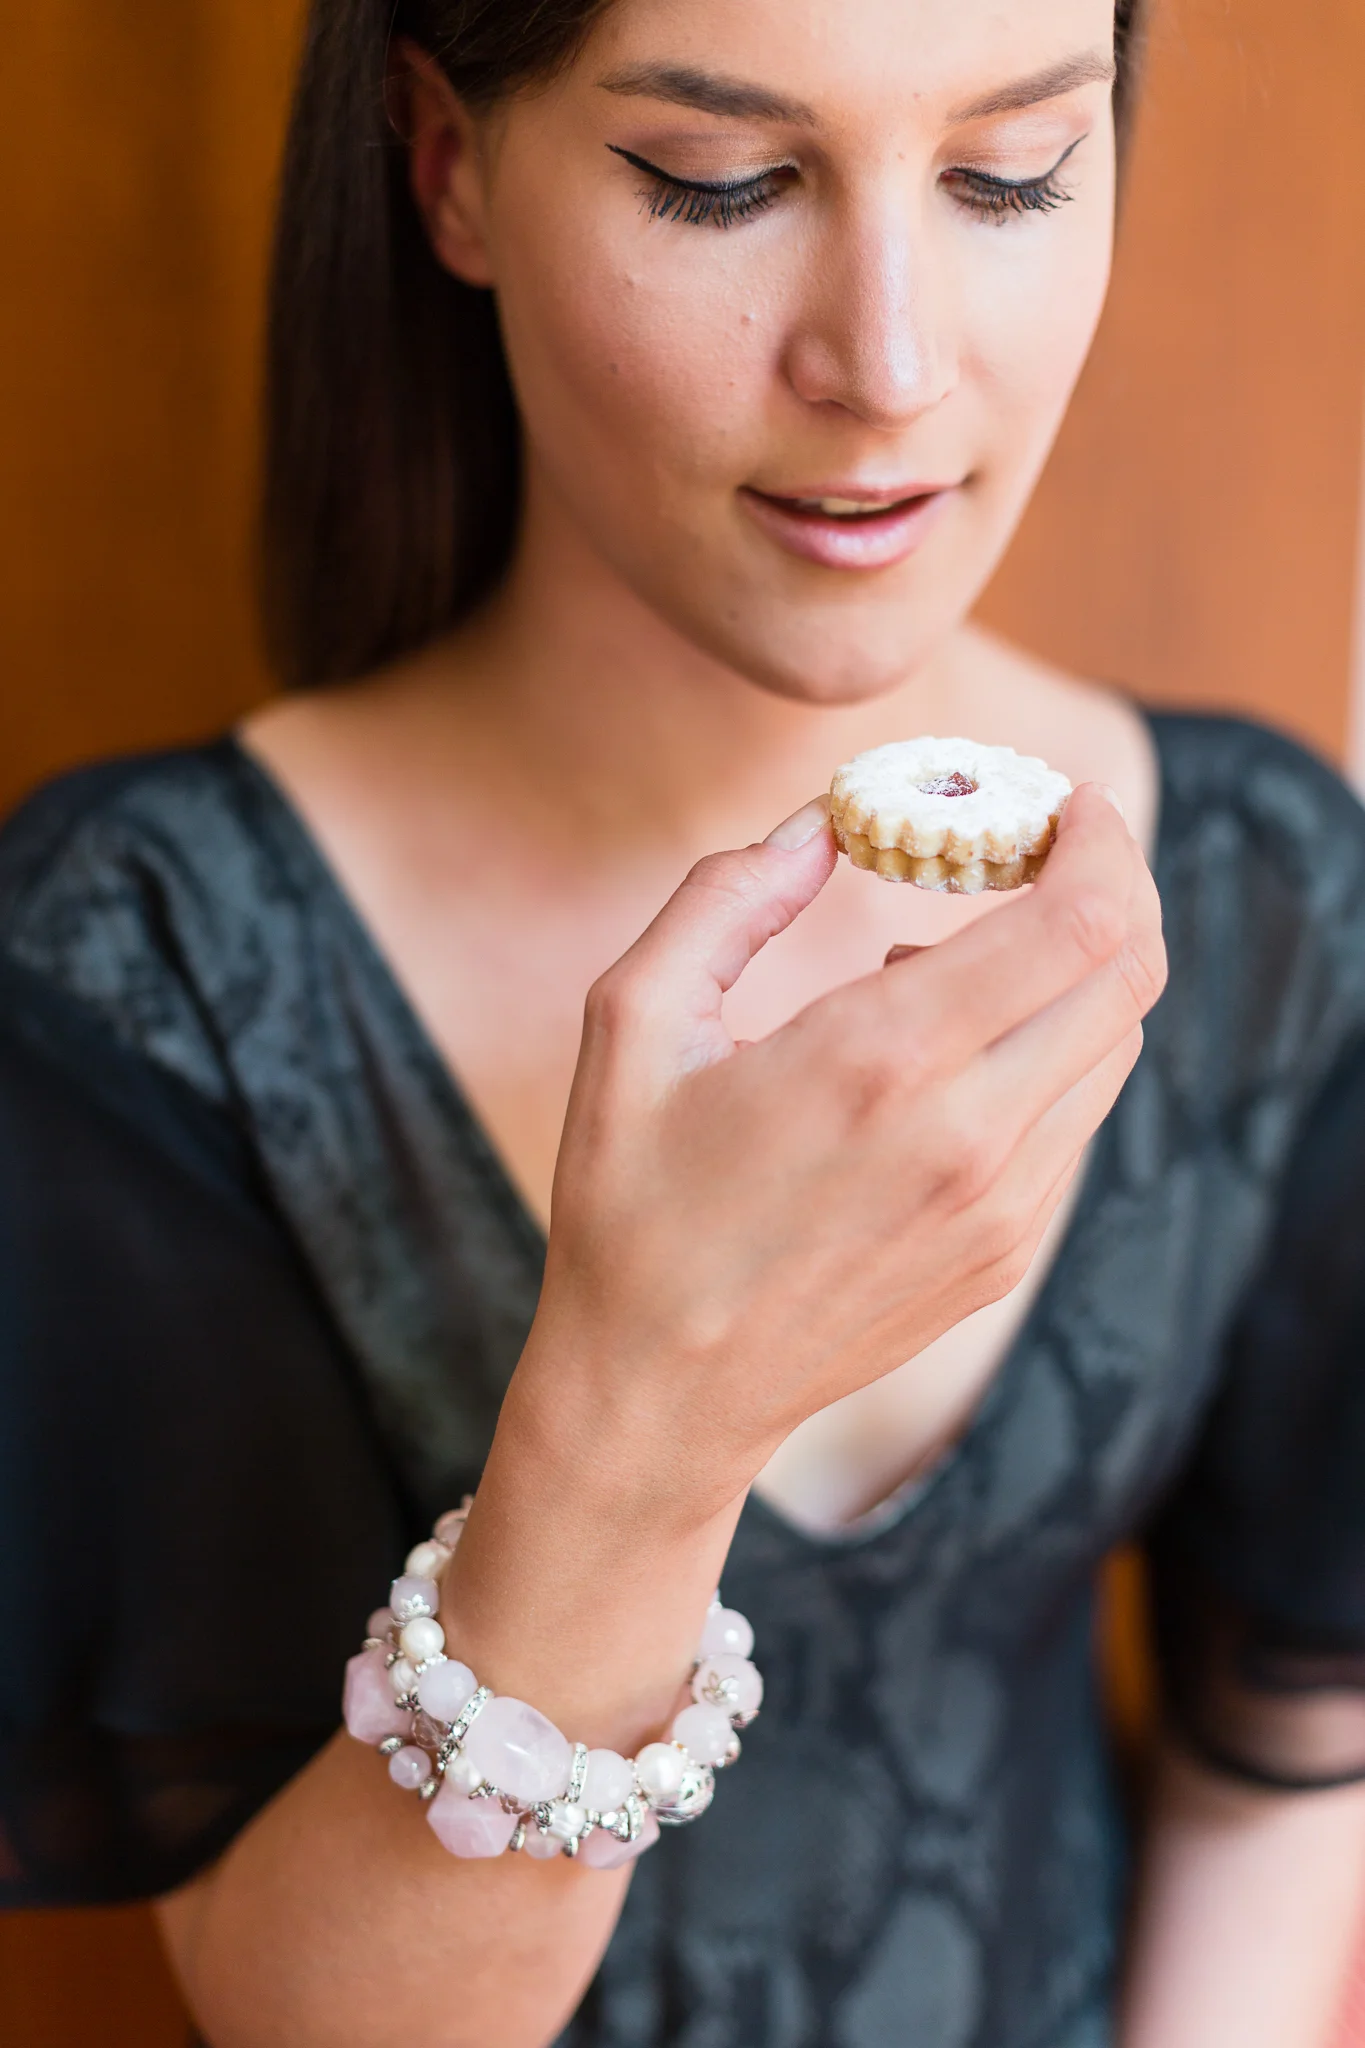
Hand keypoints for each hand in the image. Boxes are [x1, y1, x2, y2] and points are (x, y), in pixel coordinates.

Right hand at [520, 785, 1165, 1510]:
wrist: (662, 1393)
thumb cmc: (632, 1203)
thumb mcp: (631, 1024)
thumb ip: (726, 899)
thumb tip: (821, 822)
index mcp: (881, 1063)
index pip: (1078, 924)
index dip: (1098, 840)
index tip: (1061, 802)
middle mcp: (970, 1138)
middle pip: (1129, 975)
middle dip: (1113, 884)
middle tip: (1044, 846)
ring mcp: (1002, 1208)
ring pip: (1113, 1045)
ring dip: (1076, 967)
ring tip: (962, 950)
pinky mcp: (1005, 1254)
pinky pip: (1073, 1118)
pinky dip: (1048, 1048)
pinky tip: (949, 1048)